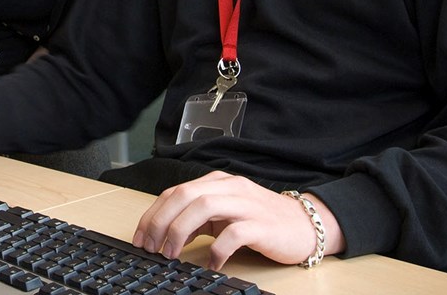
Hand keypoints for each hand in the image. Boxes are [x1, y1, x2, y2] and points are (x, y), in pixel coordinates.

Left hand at [132, 171, 343, 268]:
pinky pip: (234, 233)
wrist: (306, 225)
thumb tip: (165, 235)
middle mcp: (230, 187)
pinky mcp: (262, 224)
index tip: (140, 237)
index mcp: (217, 183)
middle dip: (161, 221)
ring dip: (180, 231)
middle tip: (150, 247)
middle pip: (185, 195)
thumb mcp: (225, 214)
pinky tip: (211, 264)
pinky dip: (218, 249)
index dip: (152, 214)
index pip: (175, 192)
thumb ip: (198, 219)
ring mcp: (246, 204)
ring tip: (171, 254)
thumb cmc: (263, 220)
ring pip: (204, 206)